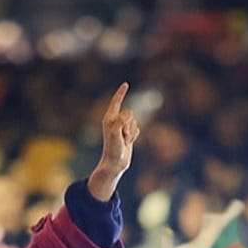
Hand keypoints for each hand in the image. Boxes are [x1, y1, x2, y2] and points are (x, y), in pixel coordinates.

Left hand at [87, 83, 140, 201]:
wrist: (115, 163)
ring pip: (135, 121)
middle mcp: (115, 121)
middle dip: (129, 124)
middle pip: (130, 113)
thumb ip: (121, 120)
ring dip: (131, 131)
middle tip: (122, 136)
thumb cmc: (112, 148)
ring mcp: (122, 128)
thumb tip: (129, 114)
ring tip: (124, 141)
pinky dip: (135, 136)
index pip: (116, 101)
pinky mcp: (128, 135)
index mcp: (109, 118)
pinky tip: (128, 143)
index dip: (121, 93)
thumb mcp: (115, 132)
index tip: (126, 84)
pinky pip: (138, 129)